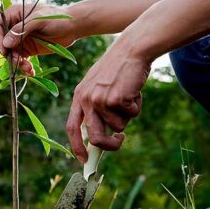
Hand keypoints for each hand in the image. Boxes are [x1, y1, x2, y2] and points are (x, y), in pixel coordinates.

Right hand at [0, 4, 78, 74]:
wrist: (73, 27)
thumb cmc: (57, 17)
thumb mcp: (39, 20)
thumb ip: (22, 30)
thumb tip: (6, 43)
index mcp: (14, 14)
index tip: (5, 50)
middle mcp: (14, 27)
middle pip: (1, 42)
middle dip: (7, 54)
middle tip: (17, 61)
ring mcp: (20, 39)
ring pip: (10, 54)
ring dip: (16, 63)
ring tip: (28, 68)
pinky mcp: (28, 49)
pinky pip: (20, 60)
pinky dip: (24, 67)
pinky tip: (31, 72)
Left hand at [66, 44, 150, 162]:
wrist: (131, 49)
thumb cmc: (118, 69)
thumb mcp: (99, 86)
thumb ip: (96, 107)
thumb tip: (101, 136)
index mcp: (79, 96)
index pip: (72, 127)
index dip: (76, 146)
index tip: (83, 159)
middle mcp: (86, 99)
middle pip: (95, 137)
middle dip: (110, 145)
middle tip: (121, 140)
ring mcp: (100, 99)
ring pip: (118, 126)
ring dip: (128, 115)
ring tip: (129, 95)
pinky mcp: (116, 99)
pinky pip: (131, 115)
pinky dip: (137, 106)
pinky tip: (134, 90)